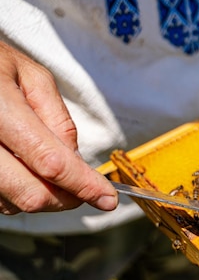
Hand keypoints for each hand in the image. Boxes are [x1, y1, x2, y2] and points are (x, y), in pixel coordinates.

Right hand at [0, 41, 117, 213]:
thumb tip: (76, 160)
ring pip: (11, 203)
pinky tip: (22, 171)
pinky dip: (15, 194)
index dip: (83, 185)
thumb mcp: (31, 75)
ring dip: (40, 196)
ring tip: (46, 171)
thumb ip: (58, 119)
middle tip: (83, 190)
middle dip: (66, 198)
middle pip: (31, 194)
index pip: (50, 161)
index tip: (107, 198)